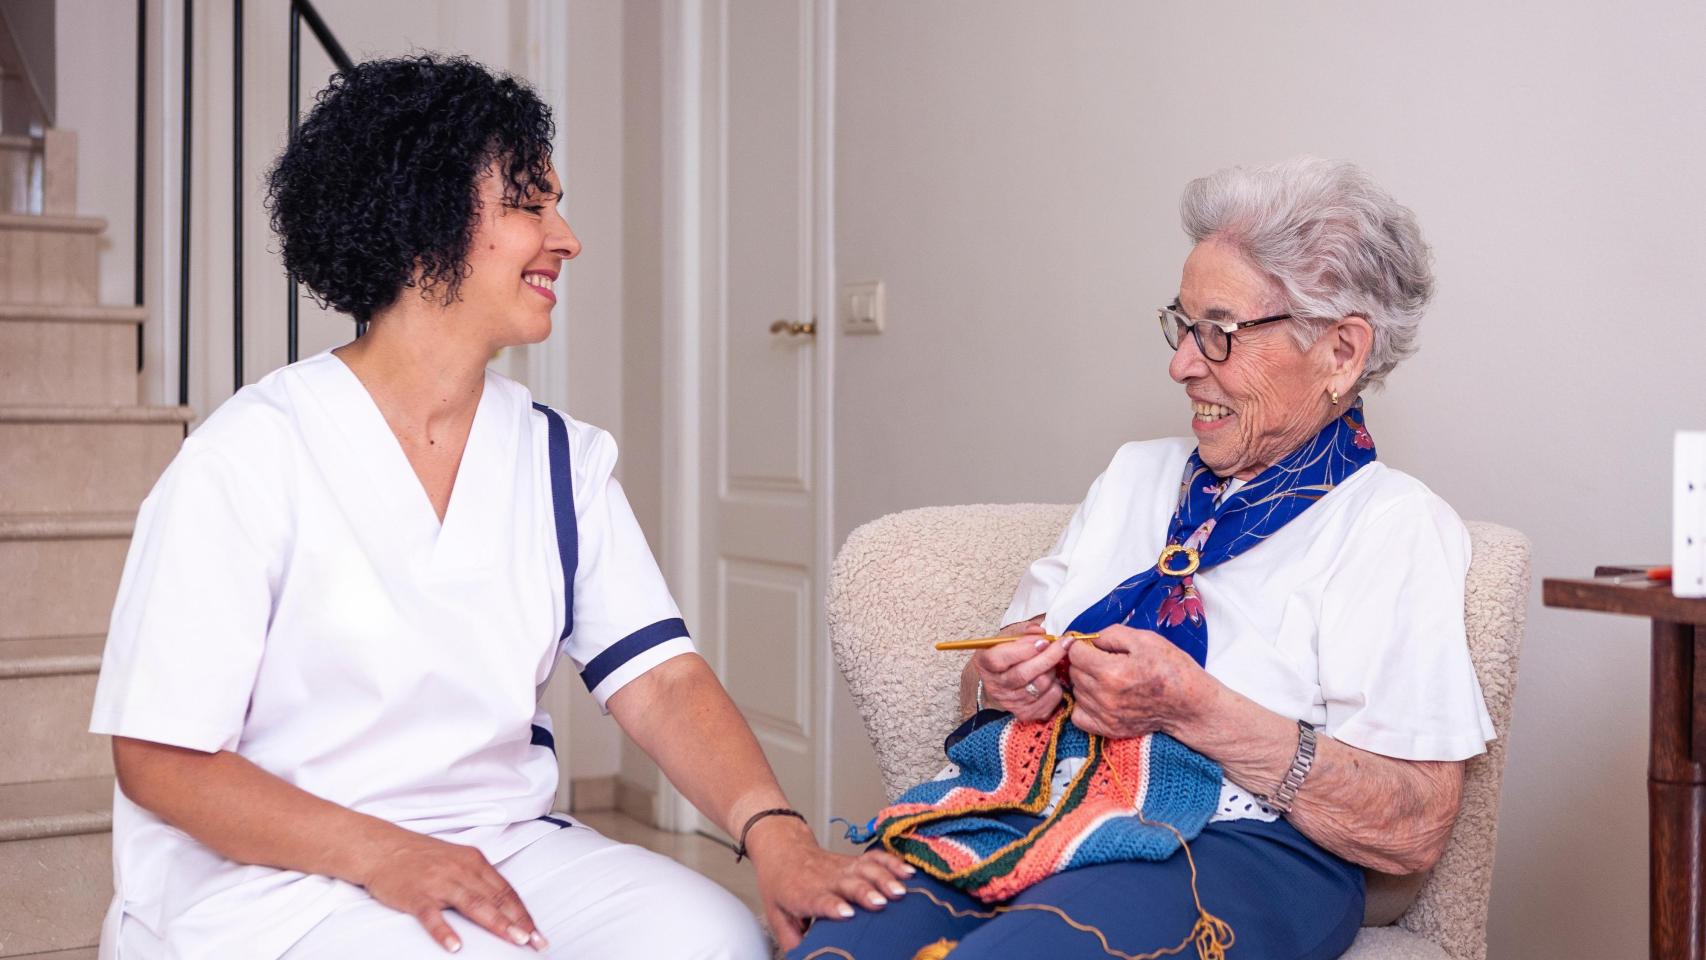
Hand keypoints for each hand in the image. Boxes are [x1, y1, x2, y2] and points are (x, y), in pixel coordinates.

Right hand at [354, 826, 545, 953]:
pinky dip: (445, 931)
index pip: (505, 891)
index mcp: (473, 861)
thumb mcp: (456, 861)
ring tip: (513, 940)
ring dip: (496, 923)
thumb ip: (478, 880)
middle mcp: (460, 870)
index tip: (536, 932)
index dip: (523, 913)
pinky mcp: (416, 895)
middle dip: (518, 921)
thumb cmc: (421, 857)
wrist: (382, 848)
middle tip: (534, 941)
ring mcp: (438, 883)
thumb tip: (502, 904)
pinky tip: (456, 945)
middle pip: (495, 898)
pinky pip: (432, 916)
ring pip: (473, 904)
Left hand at [746, 817, 915, 950]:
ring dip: (884, 878)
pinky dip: (892, 863)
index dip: (833, 906)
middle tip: (880, 903)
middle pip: (848, 884)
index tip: (847, 913)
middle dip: (865, 892)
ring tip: (901, 891)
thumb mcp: (777, 916)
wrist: (783, 849)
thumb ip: (792, 940)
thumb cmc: (781, 885)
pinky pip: (875, 859)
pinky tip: (908, 872)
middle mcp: (826, 878)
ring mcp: (842, 868)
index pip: (820, 899)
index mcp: (804, 893)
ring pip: (865, 869)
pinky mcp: (853, 861)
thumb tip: (806, 958)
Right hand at [971, 621, 1069, 721]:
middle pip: (1022, 674)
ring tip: (1054, 662)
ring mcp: (1009, 702)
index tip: (1044, 641)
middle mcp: (994, 686)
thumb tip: (1040, 633)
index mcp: (985, 664)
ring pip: (1038, 686)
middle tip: (1063, 645)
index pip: (1000, 659)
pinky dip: (1056, 687)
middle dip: (1048, 657)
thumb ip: (1025, 633)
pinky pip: (1048, 700)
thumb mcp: (1010, 640)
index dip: (1024, 650)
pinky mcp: (1024, 713)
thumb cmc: (1008, 656)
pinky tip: (1053, 678)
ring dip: (1052, 671)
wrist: (1002, 682)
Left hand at [1067, 624, 1213, 739]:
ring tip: (1107, 678)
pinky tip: (1098, 697)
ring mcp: (1105, 715)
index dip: (1083, 644)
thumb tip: (1089, 639)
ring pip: (1076, 691)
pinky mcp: (1108, 729)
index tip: (1094, 645)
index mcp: (1111, 671)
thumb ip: (1111, 634)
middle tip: (1104, 660)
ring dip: (1085, 682)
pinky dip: (1084, 705)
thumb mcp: (1145, 639)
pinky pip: (1078, 716)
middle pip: (1073, 672)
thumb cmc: (1171, 668)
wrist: (1188, 704)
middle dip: (1084, 662)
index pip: (1074, 653)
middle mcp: (1104, 696)